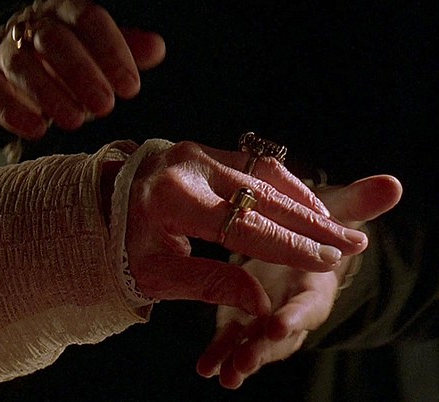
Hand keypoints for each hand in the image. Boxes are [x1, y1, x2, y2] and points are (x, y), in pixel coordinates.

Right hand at [0, 0, 165, 138]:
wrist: (13, 60)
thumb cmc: (68, 56)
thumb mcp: (99, 47)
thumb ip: (127, 48)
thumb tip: (157, 48)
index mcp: (64, 11)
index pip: (88, 19)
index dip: (111, 51)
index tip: (130, 87)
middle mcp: (32, 27)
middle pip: (53, 40)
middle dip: (80, 73)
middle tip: (105, 106)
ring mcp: (5, 54)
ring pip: (22, 67)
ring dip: (49, 94)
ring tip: (74, 120)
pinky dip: (15, 112)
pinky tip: (38, 129)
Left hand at [125, 141, 371, 316]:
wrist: (99, 202)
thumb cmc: (124, 244)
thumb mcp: (156, 274)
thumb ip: (208, 285)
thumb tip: (260, 303)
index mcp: (171, 199)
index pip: (243, 226)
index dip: (289, 246)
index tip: (327, 259)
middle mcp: (187, 167)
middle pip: (263, 196)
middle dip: (312, 222)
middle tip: (353, 243)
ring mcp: (196, 151)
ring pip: (265, 175)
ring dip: (305, 201)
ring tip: (337, 227)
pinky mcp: (204, 148)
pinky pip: (255, 163)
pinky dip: (285, 185)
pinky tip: (308, 204)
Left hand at [195, 174, 402, 387]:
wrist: (287, 234)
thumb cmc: (310, 224)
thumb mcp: (327, 212)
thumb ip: (355, 204)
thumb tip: (393, 185)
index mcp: (316, 285)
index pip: (309, 302)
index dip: (297, 313)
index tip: (278, 325)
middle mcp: (291, 304)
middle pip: (280, 331)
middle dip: (265, 345)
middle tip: (246, 360)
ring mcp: (264, 311)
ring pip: (253, 337)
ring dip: (239, 354)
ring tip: (226, 373)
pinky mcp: (240, 314)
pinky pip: (229, 336)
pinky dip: (219, 352)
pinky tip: (206, 368)